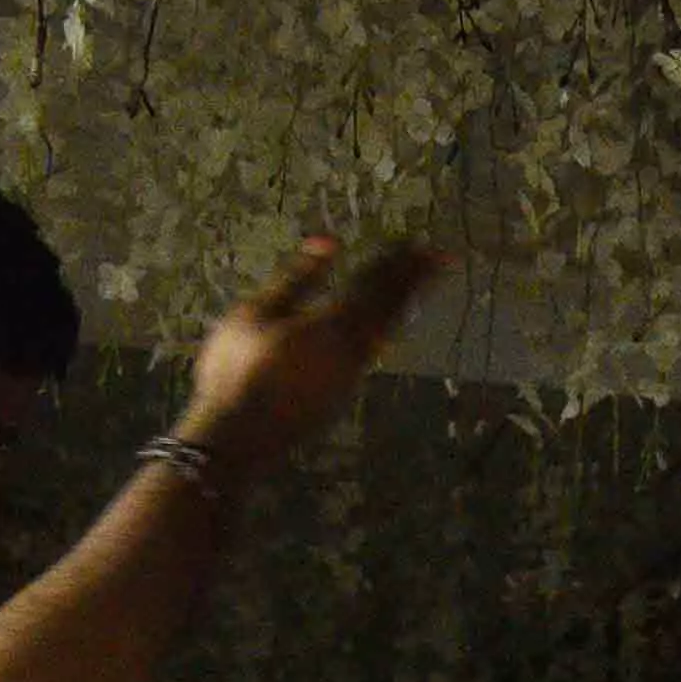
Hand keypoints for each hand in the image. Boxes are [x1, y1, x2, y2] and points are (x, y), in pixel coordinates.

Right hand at [179, 237, 439, 476]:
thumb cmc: (239, 368)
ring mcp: (351, 378)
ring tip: (414, 289)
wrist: (238, 438)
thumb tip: (329, 243)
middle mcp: (355, 351)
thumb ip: (298, 277)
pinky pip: (371, 353)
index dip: (401, 261)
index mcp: (336, 324)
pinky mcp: (341, 397)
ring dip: (401, 306)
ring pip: (385, 333)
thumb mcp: (259, 313)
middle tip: (442, 259)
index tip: (424, 243)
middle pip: (392, 308)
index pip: (377, 283)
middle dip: (415, 280)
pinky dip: (381, 330)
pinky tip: (378, 328)